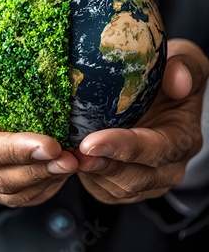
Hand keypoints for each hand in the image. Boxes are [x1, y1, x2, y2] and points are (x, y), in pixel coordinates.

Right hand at [0, 44, 77, 206]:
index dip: (16, 150)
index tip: (49, 144)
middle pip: (3, 179)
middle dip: (39, 170)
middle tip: (69, 158)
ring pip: (18, 193)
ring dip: (49, 179)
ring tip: (75, 162)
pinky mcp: (3, 188)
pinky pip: (28, 196)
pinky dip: (51, 184)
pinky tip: (68, 167)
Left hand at [74, 39, 208, 203]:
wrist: (162, 93)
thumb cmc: (170, 75)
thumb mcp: (186, 61)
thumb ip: (187, 67)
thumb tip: (178, 81)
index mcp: (184, 139)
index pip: (157, 150)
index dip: (124, 148)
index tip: (92, 142)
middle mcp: (169, 167)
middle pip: (135, 178)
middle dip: (101, 166)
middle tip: (72, 153)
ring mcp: (148, 179)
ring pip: (117, 188)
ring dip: (89, 173)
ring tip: (65, 155)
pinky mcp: (126, 185)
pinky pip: (104, 190)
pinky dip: (84, 178)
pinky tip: (69, 159)